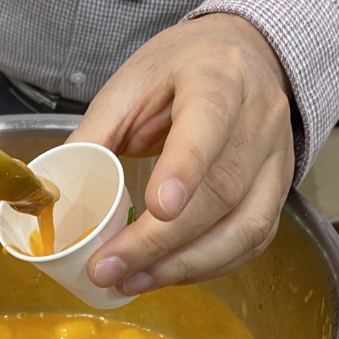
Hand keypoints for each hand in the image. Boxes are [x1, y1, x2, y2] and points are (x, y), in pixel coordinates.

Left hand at [66, 13, 295, 294]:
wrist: (239, 57)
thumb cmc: (179, 68)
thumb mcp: (130, 84)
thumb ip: (97, 132)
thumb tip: (61, 191)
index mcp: (217, 78)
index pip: (209, 121)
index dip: (185, 168)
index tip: (156, 209)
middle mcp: (258, 119)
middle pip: (221, 190)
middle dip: (161, 241)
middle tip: (110, 268)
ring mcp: (275, 159)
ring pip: (244, 227)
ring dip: (184, 265)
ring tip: (132, 281)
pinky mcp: (277, 190)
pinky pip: (251, 240)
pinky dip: (208, 266)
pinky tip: (167, 274)